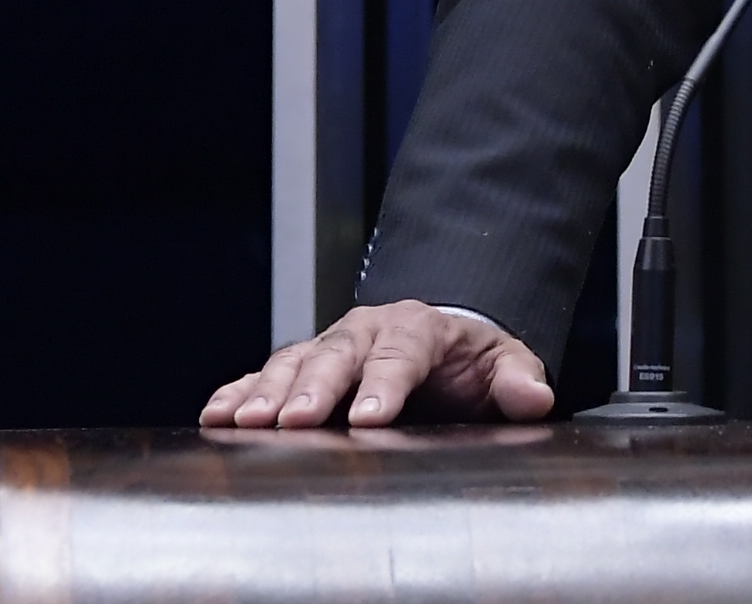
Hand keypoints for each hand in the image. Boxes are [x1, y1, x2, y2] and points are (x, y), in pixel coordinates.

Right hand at [200, 300, 552, 428]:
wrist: (441, 347)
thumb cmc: (469, 363)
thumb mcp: (504, 363)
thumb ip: (519, 377)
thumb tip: (535, 396)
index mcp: (418, 328)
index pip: (402, 354)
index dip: (385, 386)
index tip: (372, 418)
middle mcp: (367, 331)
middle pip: (337, 356)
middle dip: (314, 389)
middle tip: (295, 422)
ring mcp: (329, 347)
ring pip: (294, 363)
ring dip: (267, 392)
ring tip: (244, 422)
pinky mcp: (300, 367)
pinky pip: (263, 375)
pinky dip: (238, 392)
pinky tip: (216, 414)